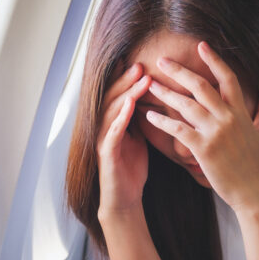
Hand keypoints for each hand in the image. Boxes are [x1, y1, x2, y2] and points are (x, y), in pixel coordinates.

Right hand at [96, 63, 150, 219]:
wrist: (124, 198)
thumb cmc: (131, 169)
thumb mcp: (139, 138)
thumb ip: (141, 120)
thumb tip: (155, 100)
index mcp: (113, 123)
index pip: (118, 95)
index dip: (125, 78)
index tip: (138, 61)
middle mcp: (104, 127)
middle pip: (112, 97)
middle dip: (126, 80)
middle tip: (140, 64)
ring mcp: (103, 139)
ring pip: (112, 110)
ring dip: (126, 93)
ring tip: (140, 79)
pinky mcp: (106, 153)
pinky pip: (113, 131)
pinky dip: (121, 117)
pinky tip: (130, 105)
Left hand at [144, 42, 258, 212]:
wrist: (251, 191)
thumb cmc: (255, 164)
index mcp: (240, 112)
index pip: (228, 78)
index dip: (214, 60)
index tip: (201, 45)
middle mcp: (227, 117)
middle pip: (200, 86)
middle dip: (179, 71)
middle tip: (161, 61)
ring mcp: (215, 132)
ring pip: (186, 105)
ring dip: (165, 93)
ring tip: (149, 85)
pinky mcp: (203, 148)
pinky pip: (178, 130)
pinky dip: (162, 122)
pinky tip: (149, 116)